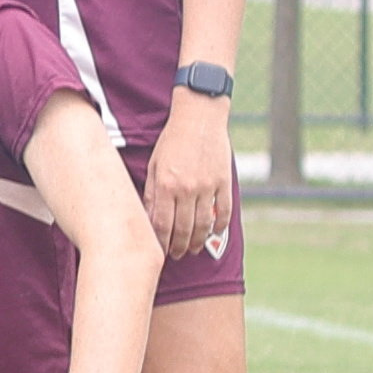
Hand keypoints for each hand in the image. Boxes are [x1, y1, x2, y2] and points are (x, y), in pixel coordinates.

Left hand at [147, 94, 235, 259]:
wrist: (199, 117)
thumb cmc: (172, 140)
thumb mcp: (154, 164)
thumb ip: (152, 192)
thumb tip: (148, 219)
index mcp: (165, 184)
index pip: (161, 224)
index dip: (160, 242)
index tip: (158, 251)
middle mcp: (187, 188)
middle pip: (183, 229)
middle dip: (178, 246)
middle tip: (176, 255)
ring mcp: (208, 186)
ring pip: (204, 225)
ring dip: (198, 241)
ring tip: (192, 249)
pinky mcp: (224, 182)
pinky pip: (224, 211)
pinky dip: (220, 226)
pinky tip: (214, 234)